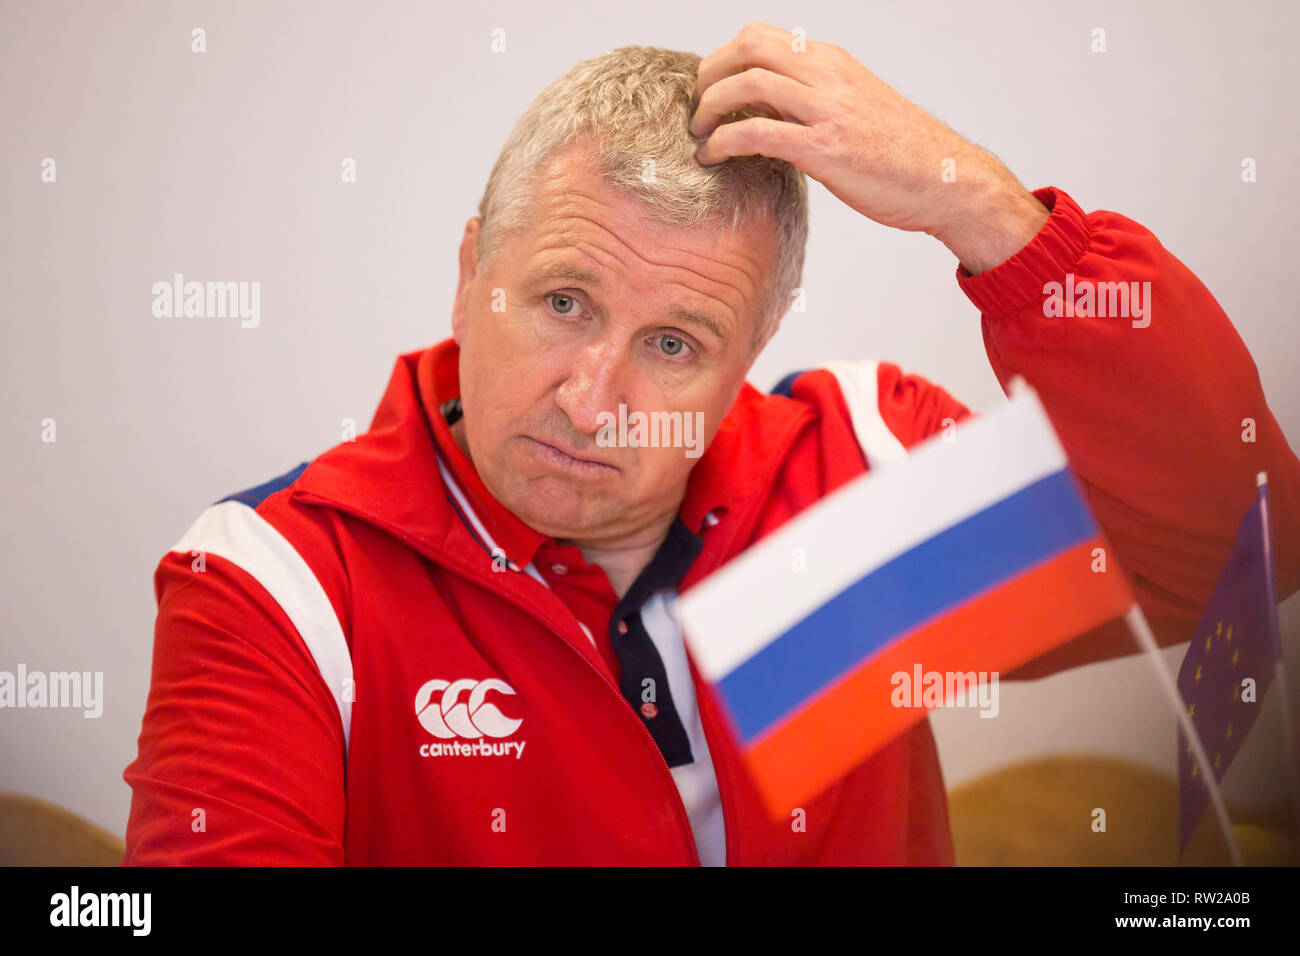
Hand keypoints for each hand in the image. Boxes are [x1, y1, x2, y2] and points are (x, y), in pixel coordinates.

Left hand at [690, 22, 1049, 273]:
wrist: (947, 179)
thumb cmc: (901, 153)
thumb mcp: (853, 108)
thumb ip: (810, 100)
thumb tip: (762, 107)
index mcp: (833, 63)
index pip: (761, 37)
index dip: (722, 59)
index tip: (710, 91)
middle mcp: (828, 76)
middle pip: (747, 48)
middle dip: (708, 76)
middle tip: (697, 110)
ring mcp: (827, 110)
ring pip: (746, 83)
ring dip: (709, 109)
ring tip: (699, 135)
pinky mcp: (826, 149)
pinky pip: (758, 132)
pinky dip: (724, 142)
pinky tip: (713, 158)